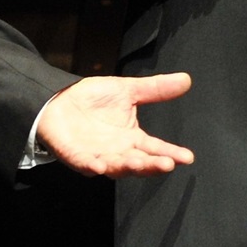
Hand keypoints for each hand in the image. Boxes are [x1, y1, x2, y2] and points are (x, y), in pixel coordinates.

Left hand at [36, 73, 194, 176]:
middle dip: (152, 165)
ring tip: (140, 164)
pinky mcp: (75, 155)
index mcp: (132, 139)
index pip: (155, 149)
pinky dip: (92, 165)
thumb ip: (156, 89)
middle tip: (167, 164)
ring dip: (128, 167)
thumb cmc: (93, 99)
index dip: (171, 153)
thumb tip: (186, 79)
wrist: (59, 98)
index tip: (187, 157)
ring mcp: (97, 156)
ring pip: (116, 166)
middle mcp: (118, 152)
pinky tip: (100, 165)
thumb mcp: (128, 90)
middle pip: (139, 163)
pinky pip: (84, 163)